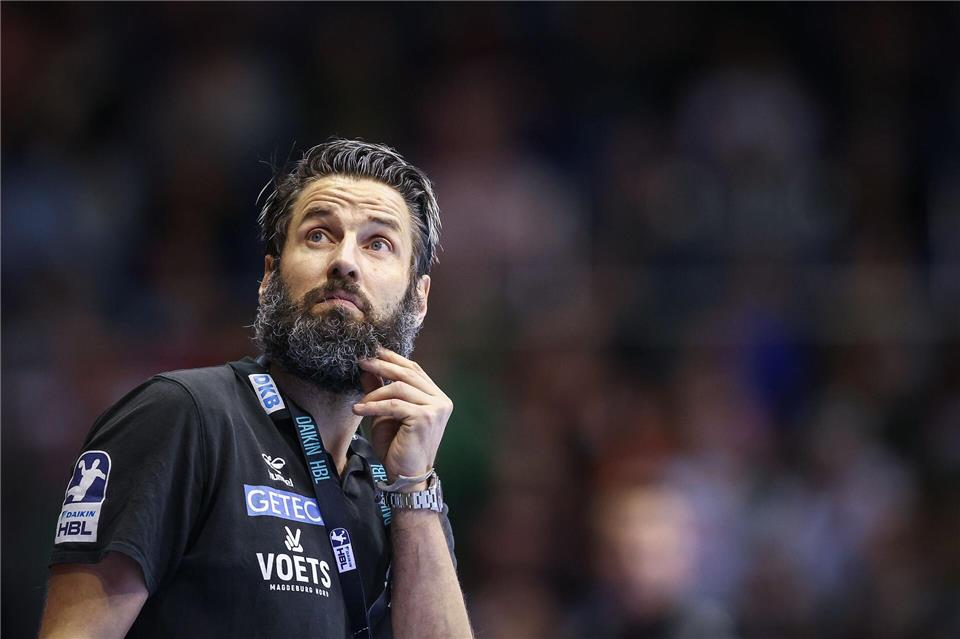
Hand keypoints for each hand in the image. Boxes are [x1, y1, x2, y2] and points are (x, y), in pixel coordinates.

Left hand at [352, 348, 452, 482]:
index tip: (373, 352)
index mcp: (436, 397)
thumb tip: (367, 369)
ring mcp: (435, 408)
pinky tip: (358, 409)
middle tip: (362, 361)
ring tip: (359, 402)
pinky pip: (394, 405)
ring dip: (374, 393)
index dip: (394, 359)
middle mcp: (440, 400)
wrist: (406, 476)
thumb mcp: (385, 414)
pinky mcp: (425, 418)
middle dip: (382, 366)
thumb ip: (380, 391)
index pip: (415, 370)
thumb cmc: (397, 447)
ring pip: (399, 388)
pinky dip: (373, 406)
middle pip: (408, 374)